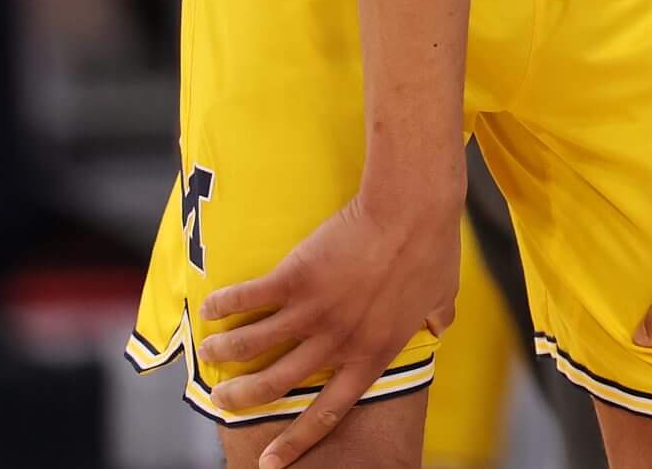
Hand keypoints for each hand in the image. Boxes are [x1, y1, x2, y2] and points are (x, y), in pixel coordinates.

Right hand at [195, 188, 461, 468]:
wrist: (412, 208)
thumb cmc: (432, 247)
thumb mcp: (443, 293)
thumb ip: (437, 316)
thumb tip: (442, 323)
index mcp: (373, 353)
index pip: (329, 413)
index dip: (296, 441)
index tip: (270, 464)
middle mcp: (338, 342)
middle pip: (275, 385)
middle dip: (241, 398)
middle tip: (221, 400)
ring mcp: (313, 312)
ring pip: (250, 346)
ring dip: (223, 353)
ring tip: (209, 353)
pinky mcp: (294, 279)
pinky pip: (246, 300)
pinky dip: (223, 306)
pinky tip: (210, 307)